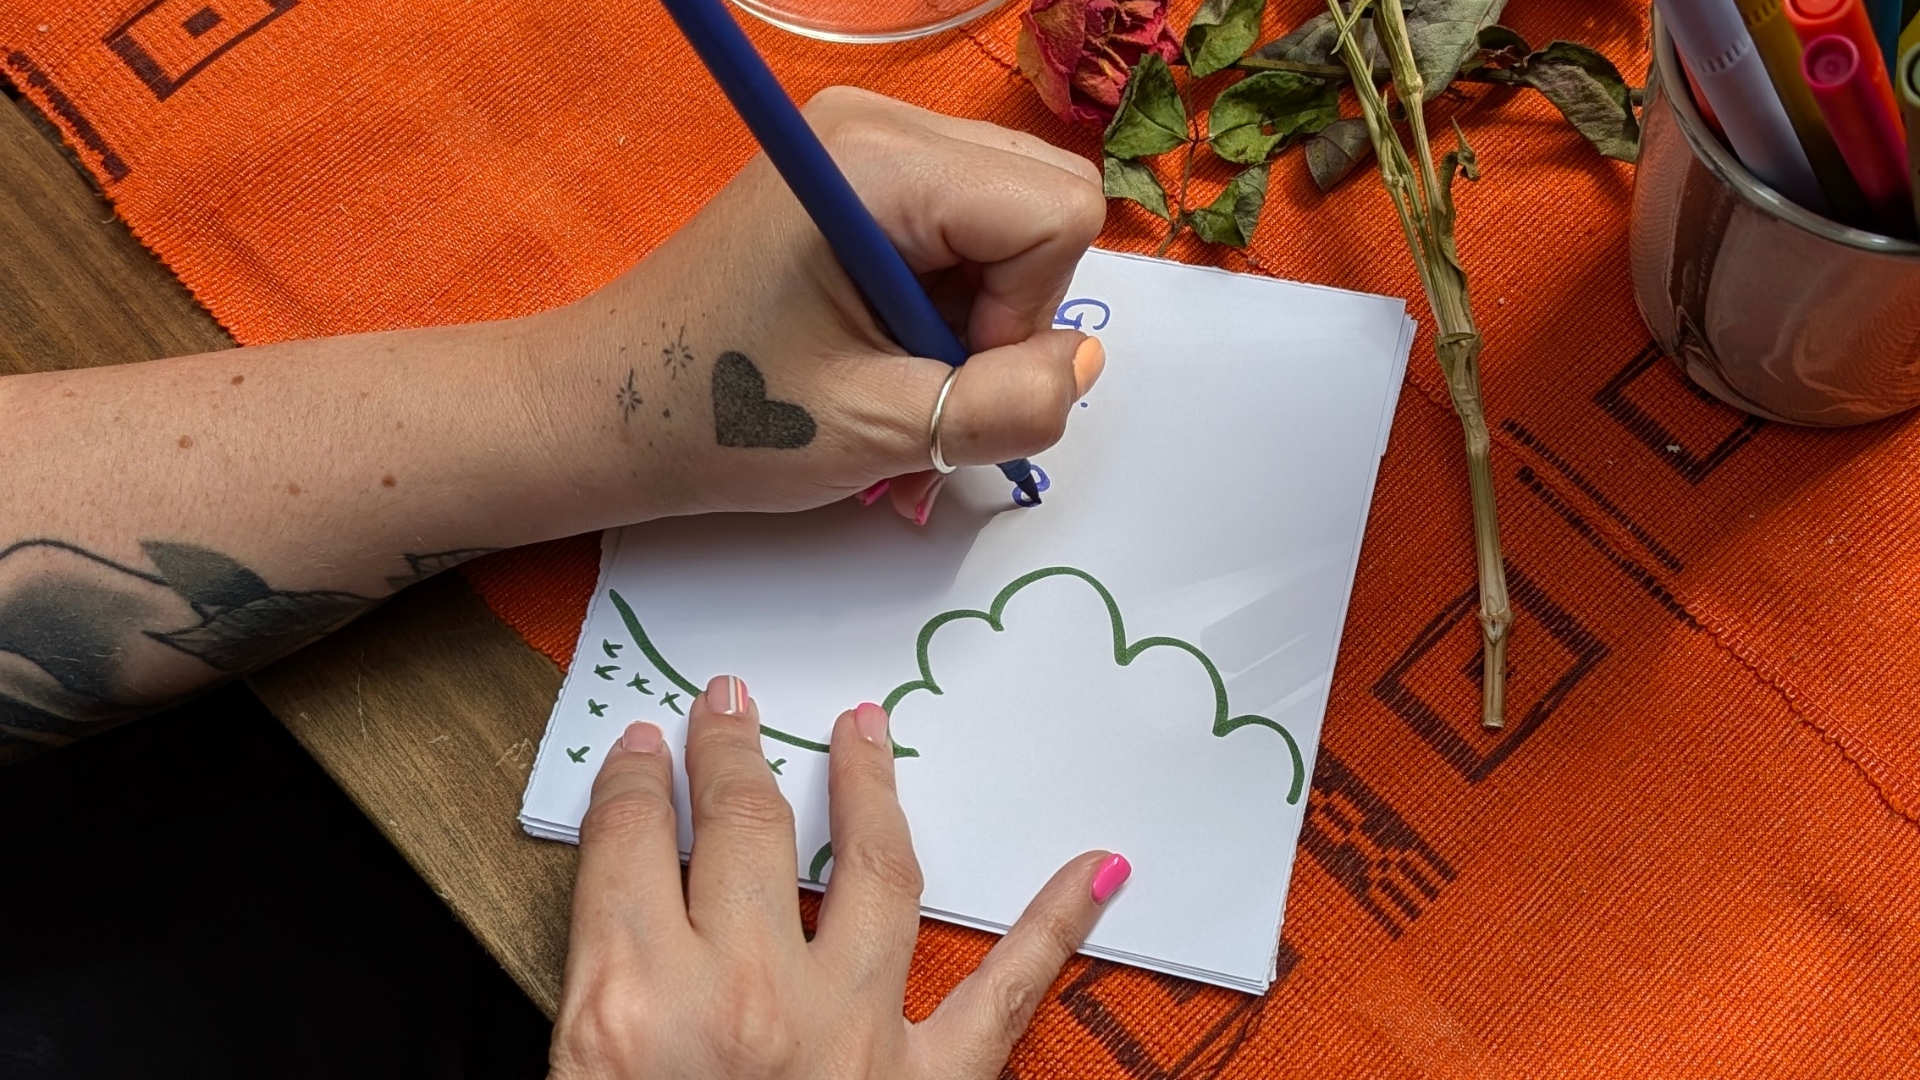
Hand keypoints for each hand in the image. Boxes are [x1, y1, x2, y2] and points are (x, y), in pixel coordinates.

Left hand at [543, 87, 1106, 523]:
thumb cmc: (722, 418)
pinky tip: (884, 345)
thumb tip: (1085, 363)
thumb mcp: (879, 432)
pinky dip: (953, 301)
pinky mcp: (865, 174)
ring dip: (982, 313)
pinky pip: (973, 226)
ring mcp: (872, 141)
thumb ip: (1007, 404)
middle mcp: (883, 123)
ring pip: (1020, 217)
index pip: (1060, 212)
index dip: (1027, 313)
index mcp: (882, 163)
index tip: (944, 371)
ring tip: (893, 366)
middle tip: (923, 370)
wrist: (610, 407)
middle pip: (1050, 200)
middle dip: (1014, 306)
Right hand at [548, 677, 1129, 1079]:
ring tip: (867, 728)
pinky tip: (1098, 869)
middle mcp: (745, 999)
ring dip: (871, 785)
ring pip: (873, 869)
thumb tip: (624, 926)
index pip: (628, 844)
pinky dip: (1055, 928)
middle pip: (744, 831)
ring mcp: (850, 1039)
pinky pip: (1005, 994)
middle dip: (733, 753)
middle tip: (728, 704)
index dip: (634, 780)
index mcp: (632, 1008)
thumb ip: (597, 998)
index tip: (643, 746)